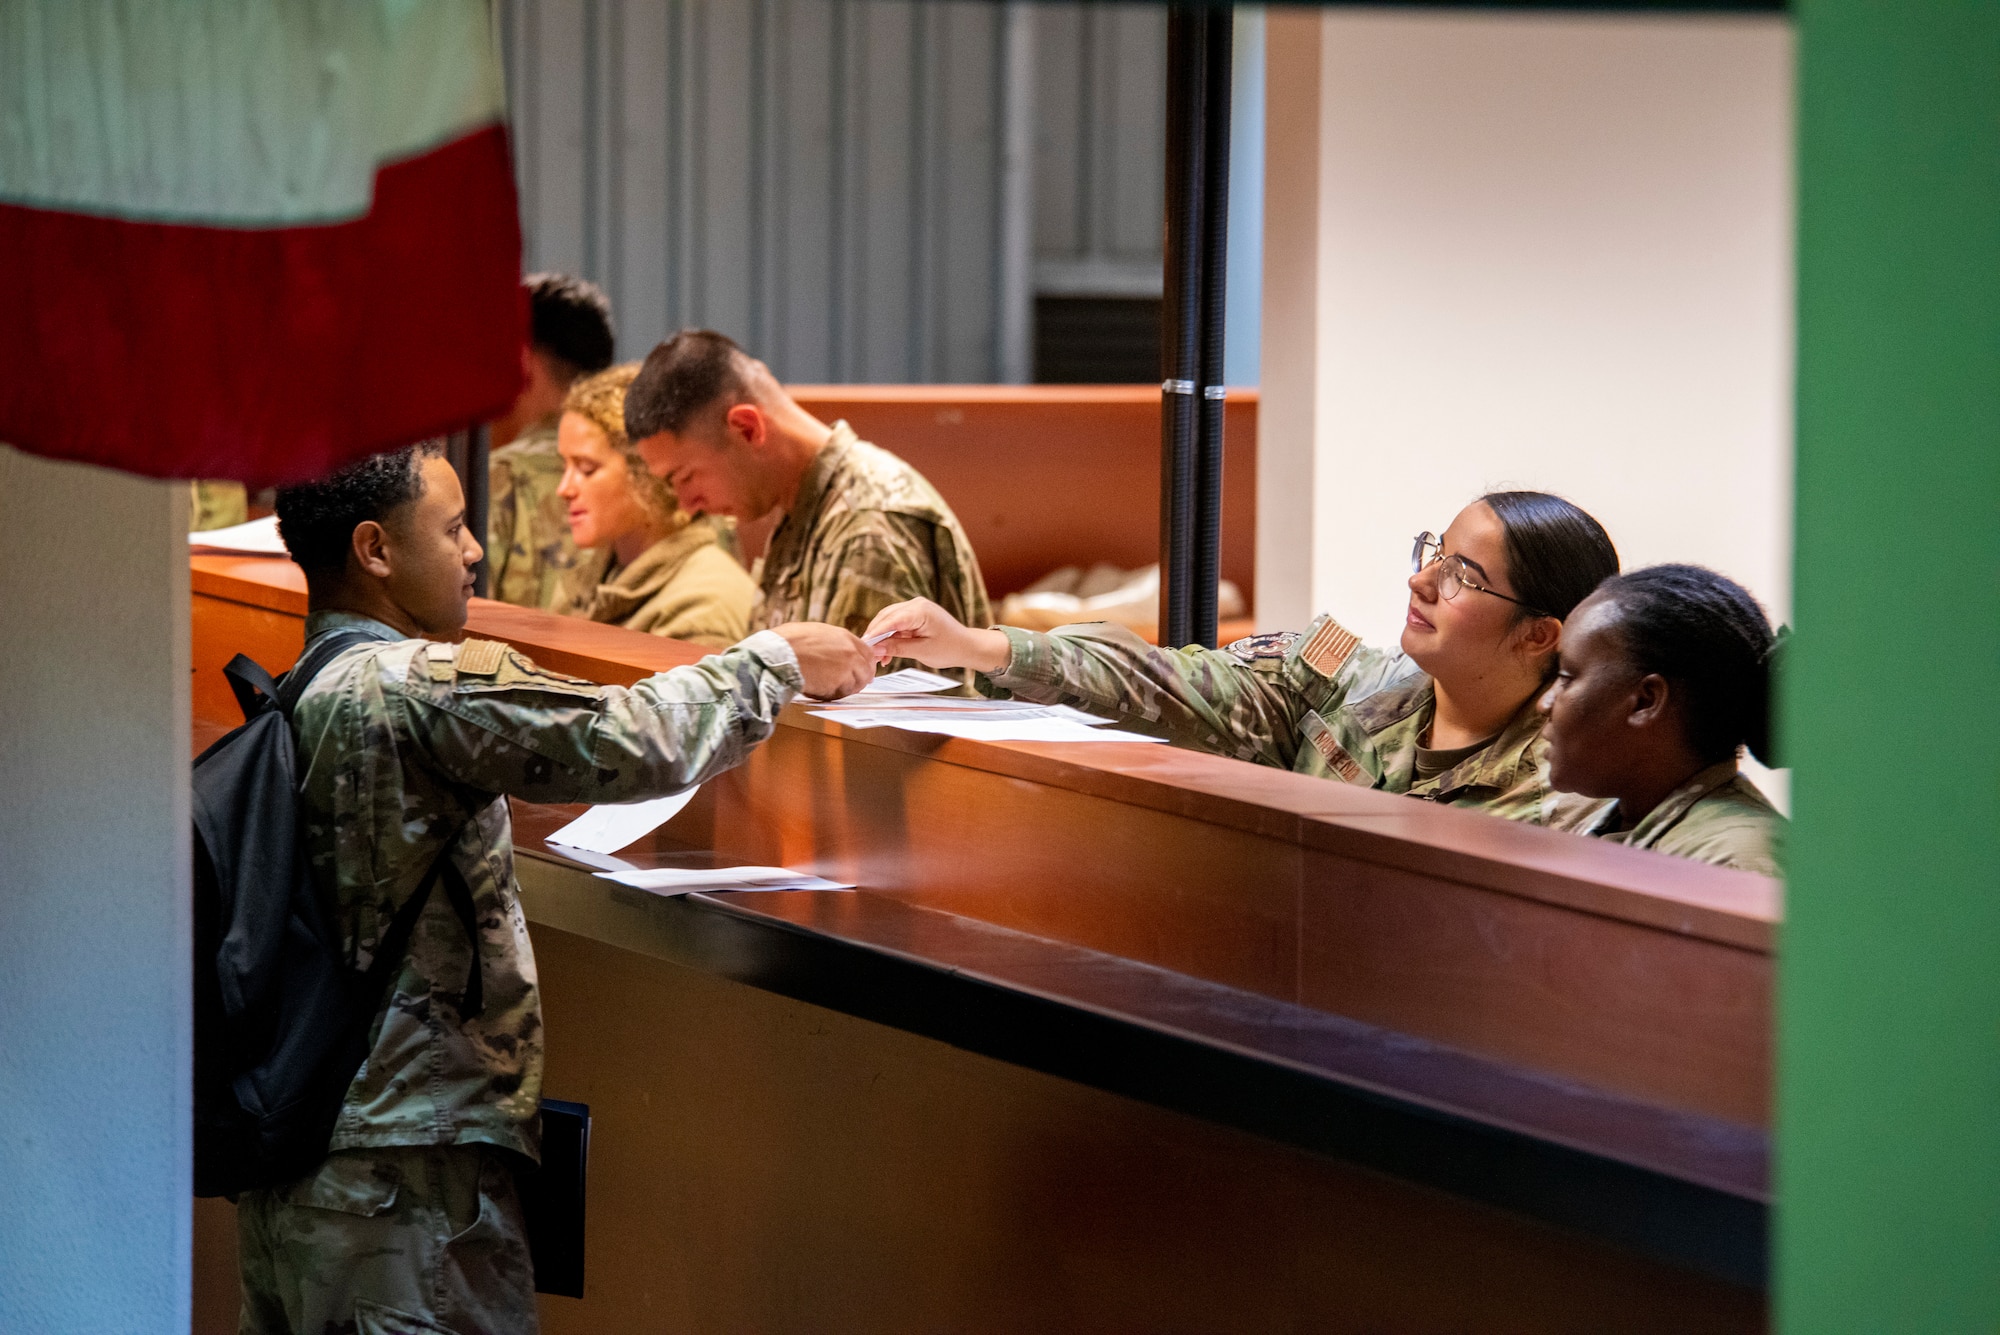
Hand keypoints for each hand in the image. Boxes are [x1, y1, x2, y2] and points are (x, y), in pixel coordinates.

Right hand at [770, 623, 875, 698]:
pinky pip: (841, 694)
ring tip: (830, 689)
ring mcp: (846, 668)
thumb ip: (829, 642)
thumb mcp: (813, 633)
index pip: (866, 652)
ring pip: (856, 684)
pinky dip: (833, 695)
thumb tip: (830, 649)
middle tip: (854, 685)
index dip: (864, 664)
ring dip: (846, 689)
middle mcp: (849, 651)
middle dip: (861, 679)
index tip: (861, 671)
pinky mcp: (838, 683)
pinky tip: (820, 691)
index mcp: (843, 636)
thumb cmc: (787, 642)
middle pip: (866, 670)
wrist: (779, 654)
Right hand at [863, 599, 1010, 673]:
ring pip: (889, 621)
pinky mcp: (914, 615)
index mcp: (920, 610)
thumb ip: (897, 648)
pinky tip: (887, 654)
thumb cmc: (950, 648)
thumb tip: (875, 648)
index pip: (891, 620)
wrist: (966, 646)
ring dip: (882, 638)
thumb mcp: (922, 651)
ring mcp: (915, 608)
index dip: (875, 632)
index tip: (864, 645)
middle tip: (868, 655)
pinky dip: (890, 638)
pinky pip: (896, 625)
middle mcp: (916, 604)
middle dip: (876, 636)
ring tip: (878, 658)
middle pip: (886, 617)